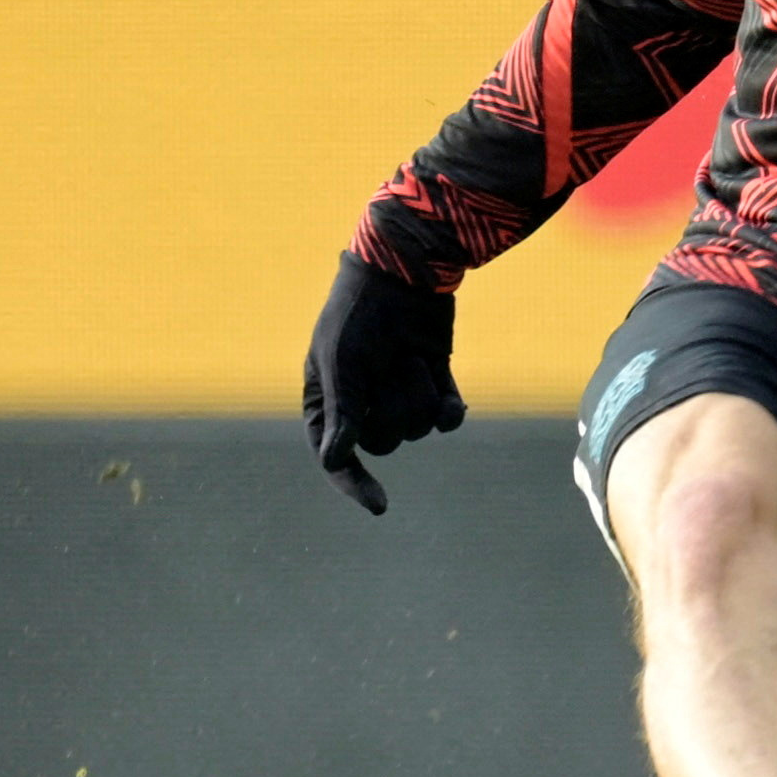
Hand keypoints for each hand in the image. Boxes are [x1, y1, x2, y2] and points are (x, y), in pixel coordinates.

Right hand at [302, 251, 465, 513]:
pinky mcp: (433, 384)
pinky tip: (446, 388)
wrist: (405, 271)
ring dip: (418, 393)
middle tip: (389, 368)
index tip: (380, 506)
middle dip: (393, 409)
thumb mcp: (341, 361)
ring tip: (410, 355)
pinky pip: (446, 419)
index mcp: (326, 400)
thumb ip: (341, 412)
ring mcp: (399, 395)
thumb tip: (333, 461)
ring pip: (419, 429)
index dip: (354, 483)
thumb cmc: (360, 313)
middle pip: (385, 442)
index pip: (334, 456)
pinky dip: (450, 408)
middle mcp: (362, 404)